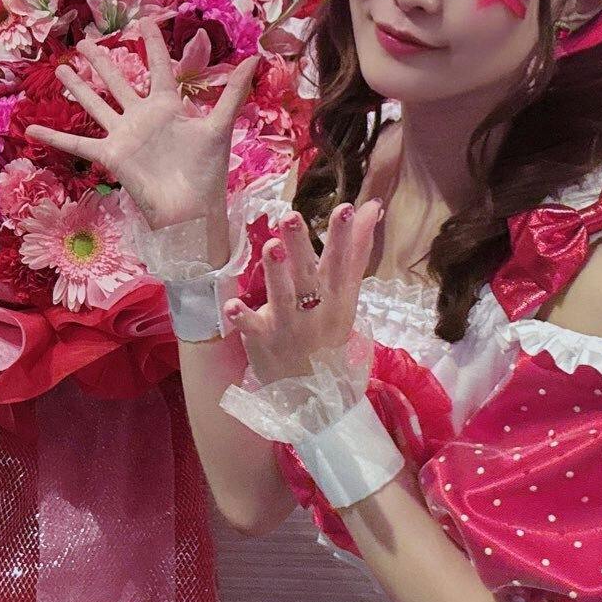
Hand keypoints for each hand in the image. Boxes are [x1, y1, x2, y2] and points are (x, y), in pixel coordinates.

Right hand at [23, 18, 257, 232]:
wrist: (191, 210)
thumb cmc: (208, 171)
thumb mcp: (220, 126)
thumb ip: (233, 92)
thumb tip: (255, 56)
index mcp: (168, 106)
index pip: (157, 66)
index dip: (151, 43)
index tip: (144, 19)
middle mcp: (143, 117)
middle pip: (118, 80)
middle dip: (103, 60)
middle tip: (86, 41)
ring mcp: (124, 135)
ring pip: (96, 104)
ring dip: (78, 87)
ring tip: (61, 69)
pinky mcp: (110, 156)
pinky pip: (78, 144)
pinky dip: (54, 137)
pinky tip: (32, 127)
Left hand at [224, 202, 382, 383]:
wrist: (316, 395)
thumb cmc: (328, 335)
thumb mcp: (347, 296)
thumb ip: (355, 251)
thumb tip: (371, 206)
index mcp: (337, 296)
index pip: (342, 261)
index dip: (343, 236)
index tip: (344, 208)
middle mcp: (315, 309)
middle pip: (308, 273)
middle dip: (300, 245)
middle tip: (291, 217)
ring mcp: (289, 326)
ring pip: (283, 295)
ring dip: (276, 272)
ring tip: (271, 246)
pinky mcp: (264, 340)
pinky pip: (252, 328)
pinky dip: (242, 317)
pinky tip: (230, 304)